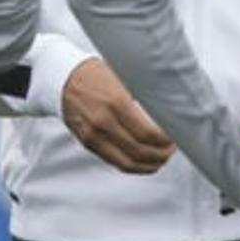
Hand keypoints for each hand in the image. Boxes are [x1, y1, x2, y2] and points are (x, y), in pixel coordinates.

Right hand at [61, 58, 174, 174]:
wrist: (63, 77)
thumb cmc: (95, 73)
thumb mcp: (122, 76)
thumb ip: (142, 93)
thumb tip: (171, 108)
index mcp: (116, 102)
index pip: (147, 133)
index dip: (165, 140)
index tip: (176, 138)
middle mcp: (103, 122)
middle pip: (139, 151)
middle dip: (161, 154)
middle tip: (171, 149)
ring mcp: (93, 135)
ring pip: (128, 163)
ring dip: (149, 165)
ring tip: (161, 158)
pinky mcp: (88, 143)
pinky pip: (114, 162)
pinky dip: (133, 166)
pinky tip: (144, 163)